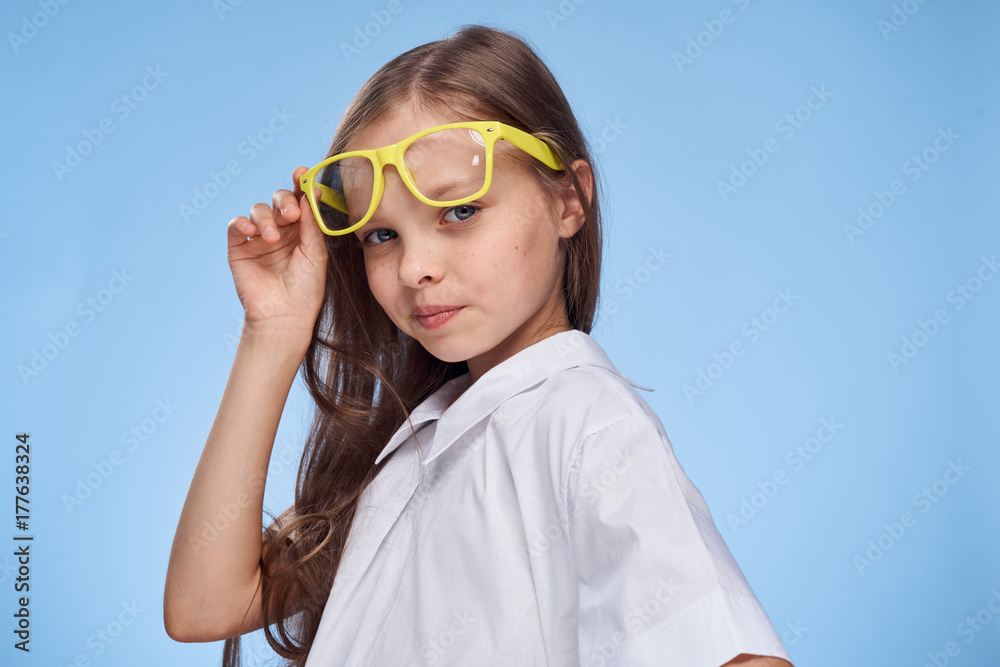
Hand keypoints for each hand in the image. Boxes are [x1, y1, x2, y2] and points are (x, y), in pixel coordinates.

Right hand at [226, 166, 328, 340]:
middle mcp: (281, 231)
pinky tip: (253, 232)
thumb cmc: (306, 289)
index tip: (302, 173)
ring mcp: (259, 239)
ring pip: (258, 210)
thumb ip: (313, 223)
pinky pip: (236, 226)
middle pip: (278, 200)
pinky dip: (243, 223)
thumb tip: (310, 192)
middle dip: (284, 201)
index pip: (300, 201)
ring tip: (272, 237)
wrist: (285, 316)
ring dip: (266, 218)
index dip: (300, 185)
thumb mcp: (316, 253)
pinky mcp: (239, 249)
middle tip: (291, 215)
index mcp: (302, 231)